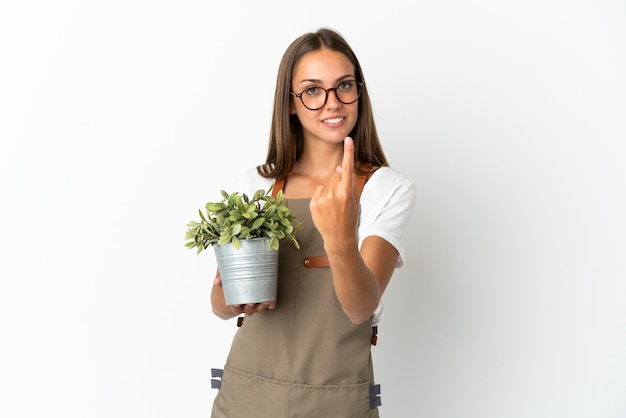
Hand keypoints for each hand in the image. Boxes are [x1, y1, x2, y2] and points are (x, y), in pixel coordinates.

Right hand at [214, 276, 275, 315]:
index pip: (235, 308)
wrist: (239, 294)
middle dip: (250, 307)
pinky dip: (270, 304)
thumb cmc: (232, 289)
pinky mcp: (263, 301)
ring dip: (262, 306)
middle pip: (248, 310)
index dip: (235, 308)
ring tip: (265, 301)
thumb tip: (216, 281)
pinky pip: (268, 305)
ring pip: (259, 309)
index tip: (235, 305)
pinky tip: (272, 301)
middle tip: (250, 302)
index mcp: (237, 305)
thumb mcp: (226, 286)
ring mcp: (255, 305)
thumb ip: (222, 282)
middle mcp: (246, 307)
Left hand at [310, 137, 359, 251]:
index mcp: (347, 193)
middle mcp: (334, 194)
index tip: (348, 139)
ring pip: (327, 183)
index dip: (348, 152)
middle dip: (339, 182)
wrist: (338, 237)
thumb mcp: (354, 200)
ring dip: (330, 190)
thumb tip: (339, 167)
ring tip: (333, 205)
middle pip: (336, 175)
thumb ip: (349, 181)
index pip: (348, 168)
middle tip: (341, 198)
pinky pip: (319, 190)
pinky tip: (326, 207)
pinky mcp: (313, 203)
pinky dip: (322, 196)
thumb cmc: (349, 218)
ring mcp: (322, 199)